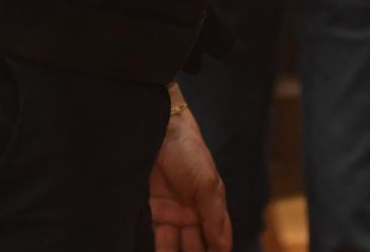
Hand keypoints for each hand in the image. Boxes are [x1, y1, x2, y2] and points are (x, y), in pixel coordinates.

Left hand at [150, 94, 229, 250]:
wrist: (157, 129)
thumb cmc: (188, 151)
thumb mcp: (207, 182)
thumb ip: (215, 216)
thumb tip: (223, 248)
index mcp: (208, 208)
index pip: (216, 240)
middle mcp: (189, 214)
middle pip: (193, 246)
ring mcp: (167, 213)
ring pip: (170, 245)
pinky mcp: (146, 211)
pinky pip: (150, 235)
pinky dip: (153, 246)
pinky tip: (153, 250)